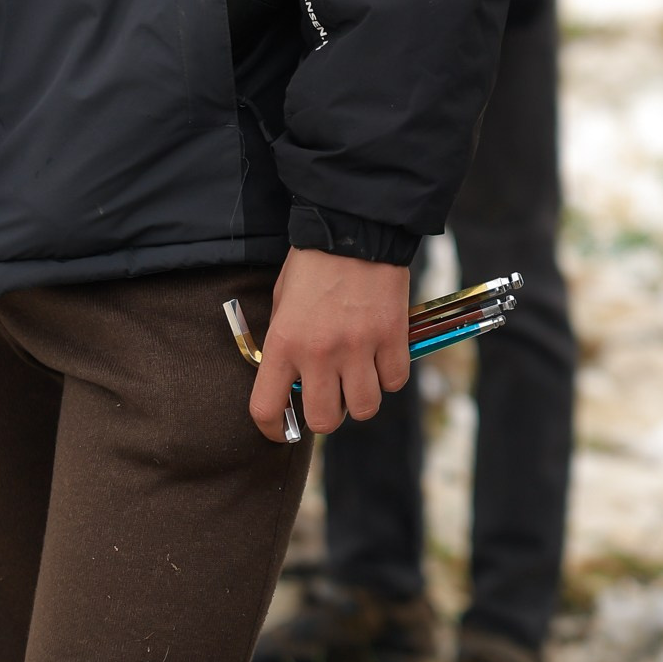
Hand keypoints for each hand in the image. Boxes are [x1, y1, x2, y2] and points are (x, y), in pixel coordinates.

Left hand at [249, 247, 409, 441]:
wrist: (354, 231)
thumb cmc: (313, 265)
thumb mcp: (282, 303)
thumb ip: (284, 344)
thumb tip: (292, 380)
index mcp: (284, 344)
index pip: (268, 409)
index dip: (272, 430)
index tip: (280, 430)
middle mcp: (319, 353)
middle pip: (324, 419)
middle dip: (327, 415)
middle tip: (330, 397)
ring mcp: (359, 347)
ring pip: (364, 408)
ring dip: (361, 399)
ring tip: (359, 379)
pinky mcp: (392, 337)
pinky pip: (394, 382)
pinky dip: (389, 377)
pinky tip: (382, 359)